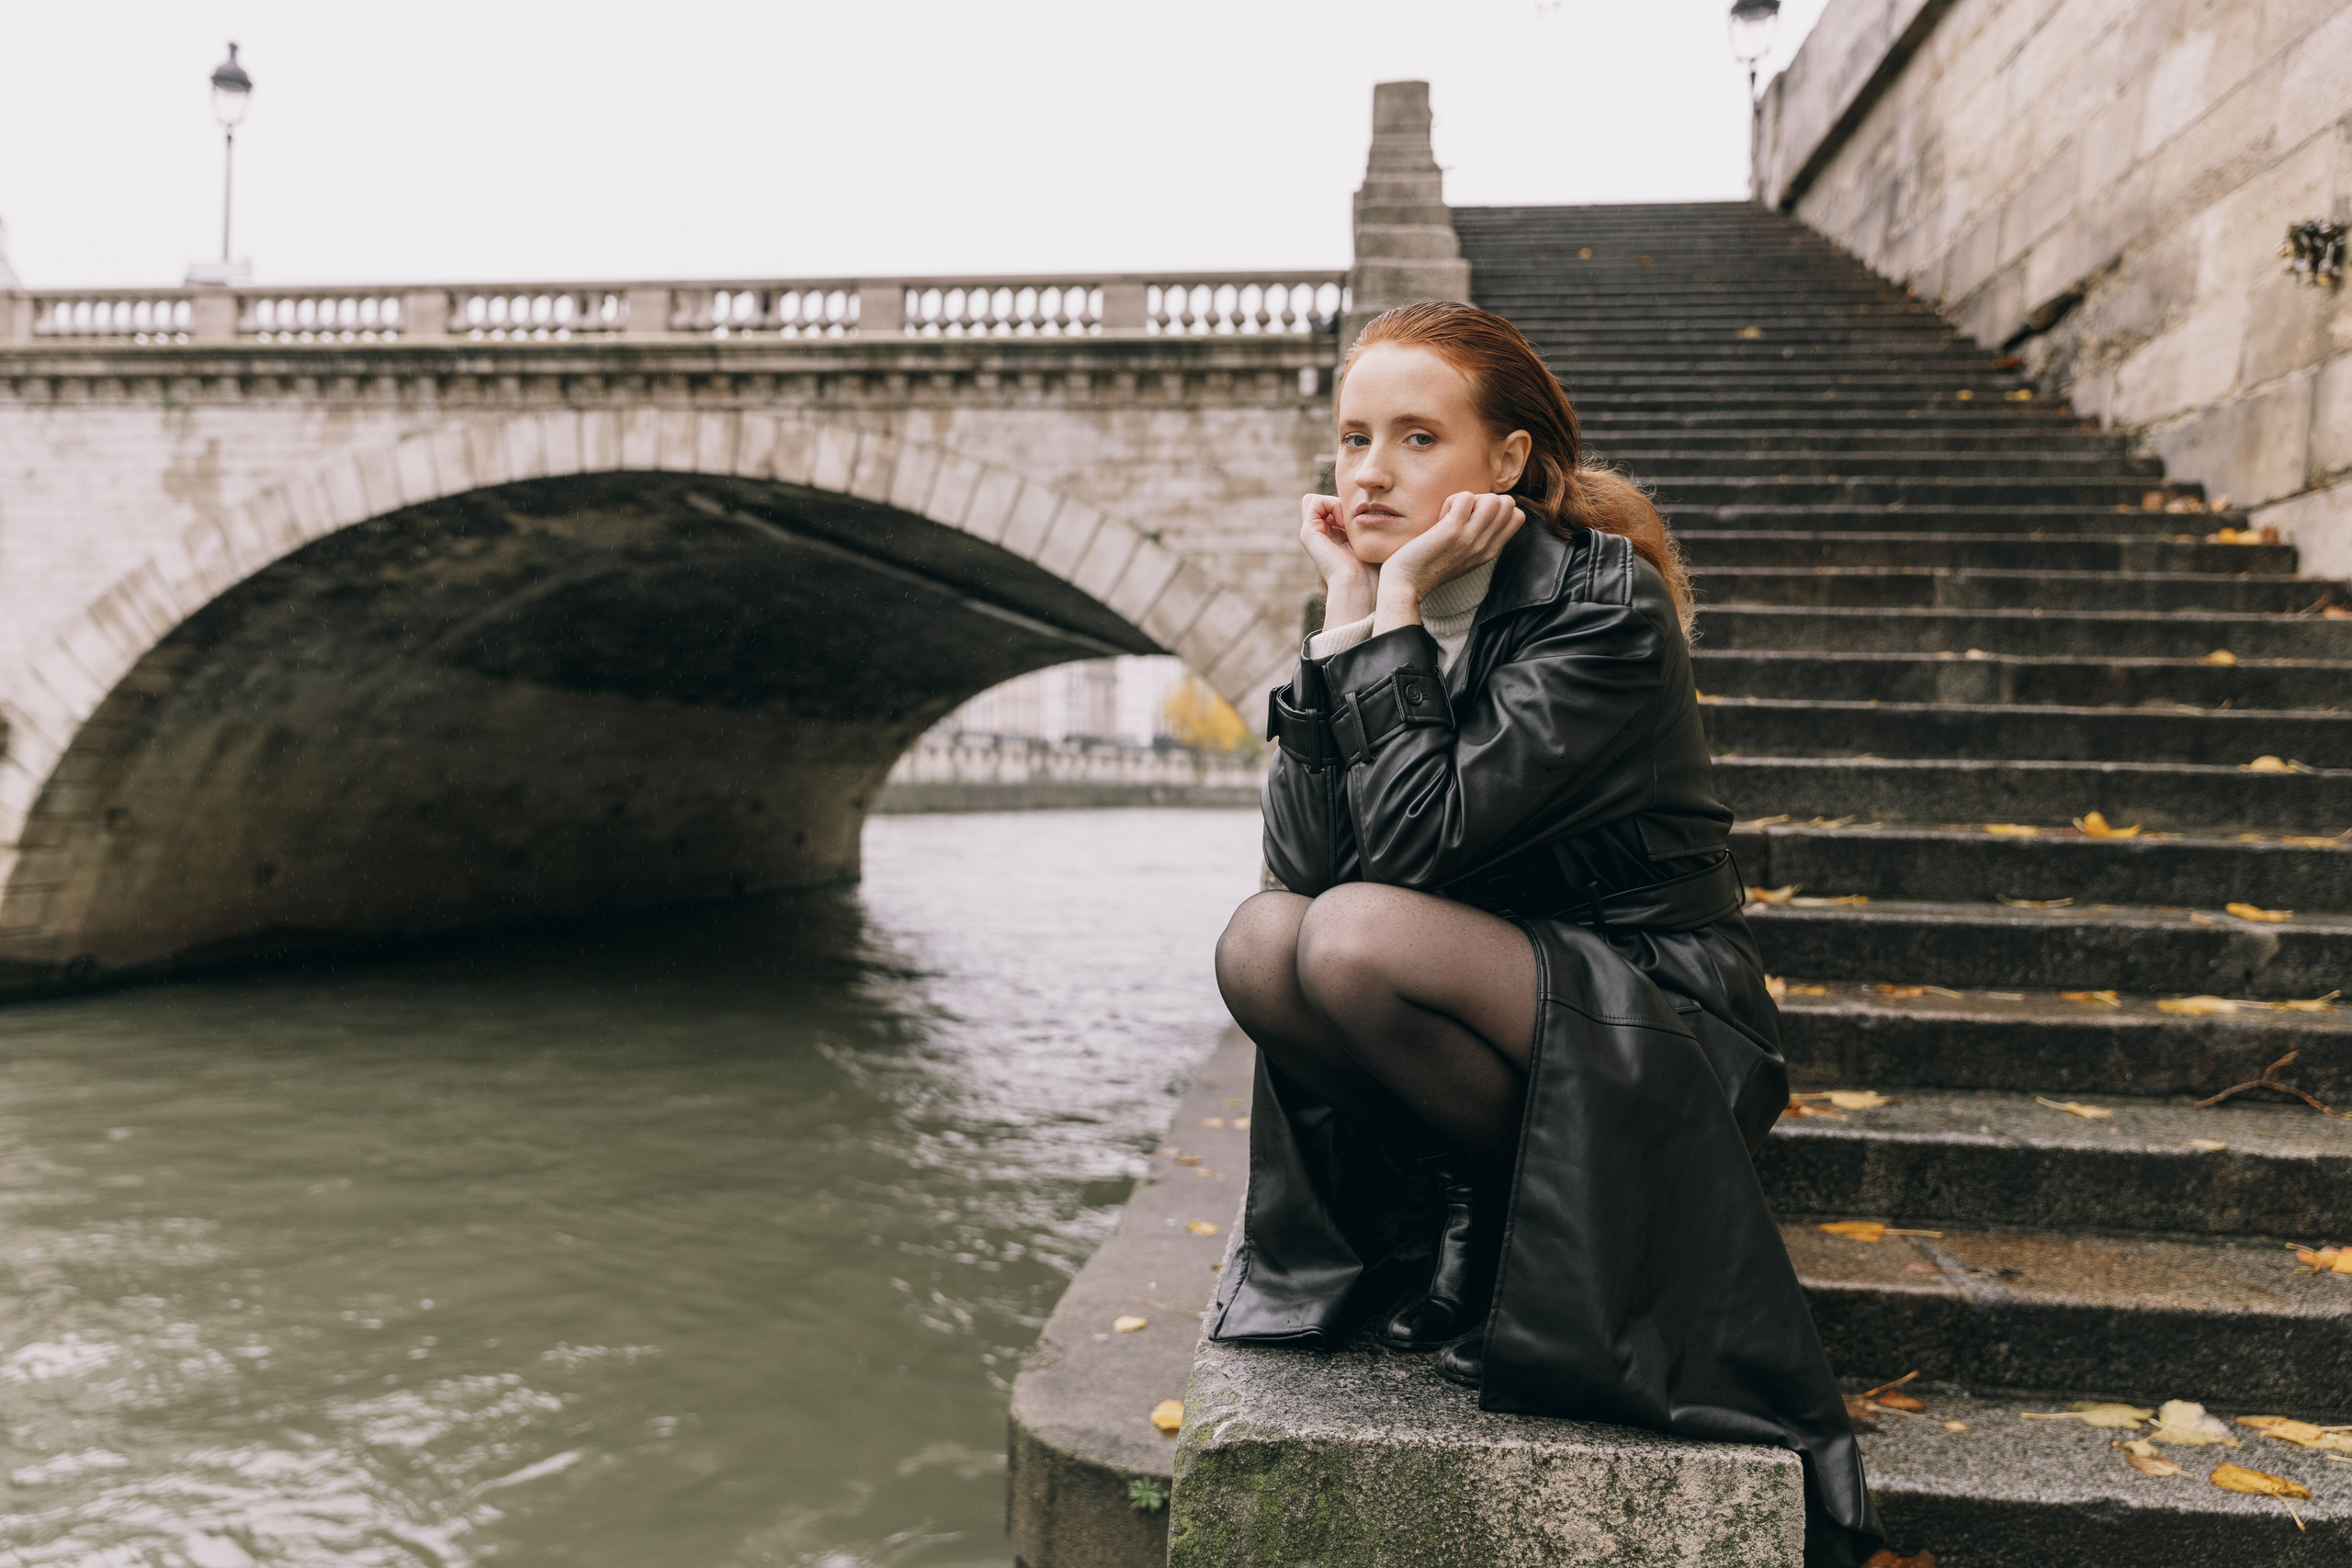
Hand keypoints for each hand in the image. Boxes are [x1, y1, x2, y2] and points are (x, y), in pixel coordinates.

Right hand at [1299, 493, 1378, 625]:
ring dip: (1337, 504)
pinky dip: (1331, 505)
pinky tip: (1343, 522)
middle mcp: (1321, 534)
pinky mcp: (1307, 533)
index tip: (1364, 518)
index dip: (1349, 504)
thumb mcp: (1376, 538)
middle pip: (1324, 502)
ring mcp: (1312, 534)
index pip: (1334, 504)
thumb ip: (1372, 522)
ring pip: (1319, 500)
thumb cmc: (1376, 566)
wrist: (1361, 586)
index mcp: (1334, 536)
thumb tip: (1376, 505)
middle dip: (1340, 502)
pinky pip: (1315, 502)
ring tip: (1350, 522)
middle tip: (1356, 519)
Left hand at [1375, 492, 1524, 630]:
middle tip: (1461, 515)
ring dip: (1470, 499)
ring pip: (1493, 500)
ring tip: (1452, 515)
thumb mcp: (1464, 556)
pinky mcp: (1452, 531)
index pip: (1517, 516)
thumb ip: (1479, 538)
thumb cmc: (1430, 566)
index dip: (1497, 508)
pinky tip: (1440, 517)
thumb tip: (1484, 509)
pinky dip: (1451, 500)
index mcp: (1490, 552)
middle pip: (1508, 504)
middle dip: (1484, 500)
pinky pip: (1465, 497)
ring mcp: (1470, 539)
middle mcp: (1485, 546)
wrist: (1406, 584)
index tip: (1473, 518)